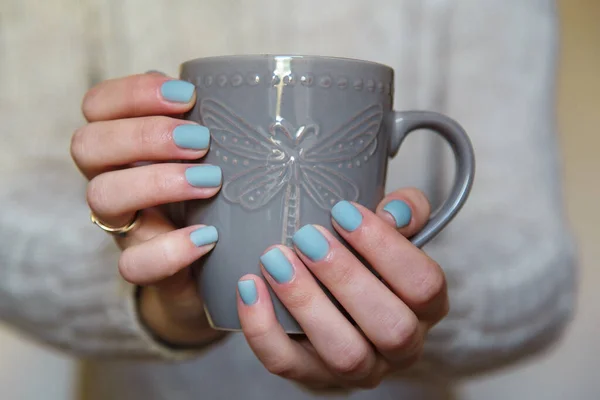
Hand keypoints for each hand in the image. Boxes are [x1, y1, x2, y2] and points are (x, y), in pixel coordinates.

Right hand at [71, 73, 223, 345]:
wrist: (217, 268)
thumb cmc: (217, 199)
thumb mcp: (214, 158)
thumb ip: (213, 127)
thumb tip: (247, 96)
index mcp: (125, 146)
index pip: (97, 106)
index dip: (132, 93)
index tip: (188, 95)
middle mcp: (113, 180)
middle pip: (87, 145)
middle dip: (144, 135)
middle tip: (200, 141)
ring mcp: (123, 225)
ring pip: (101, 196)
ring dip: (157, 181)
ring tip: (211, 181)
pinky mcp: (141, 267)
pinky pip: (133, 264)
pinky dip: (171, 249)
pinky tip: (209, 237)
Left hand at [237, 189, 447, 390]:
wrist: (333, 297)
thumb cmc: (366, 259)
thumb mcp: (390, 230)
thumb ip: (406, 211)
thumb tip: (395, 212)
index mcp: (426, 308)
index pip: (424, 285)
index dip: (387, 248)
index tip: (343, 212)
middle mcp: (402, 346)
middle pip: (391, 327)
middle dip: (345, 277)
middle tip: (307, 237)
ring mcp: (360, 368)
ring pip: (344, 353)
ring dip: (306, 303)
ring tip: (276, 259)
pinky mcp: (313, 376)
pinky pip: (288, 363)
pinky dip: (264, 328)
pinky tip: (250, 286)